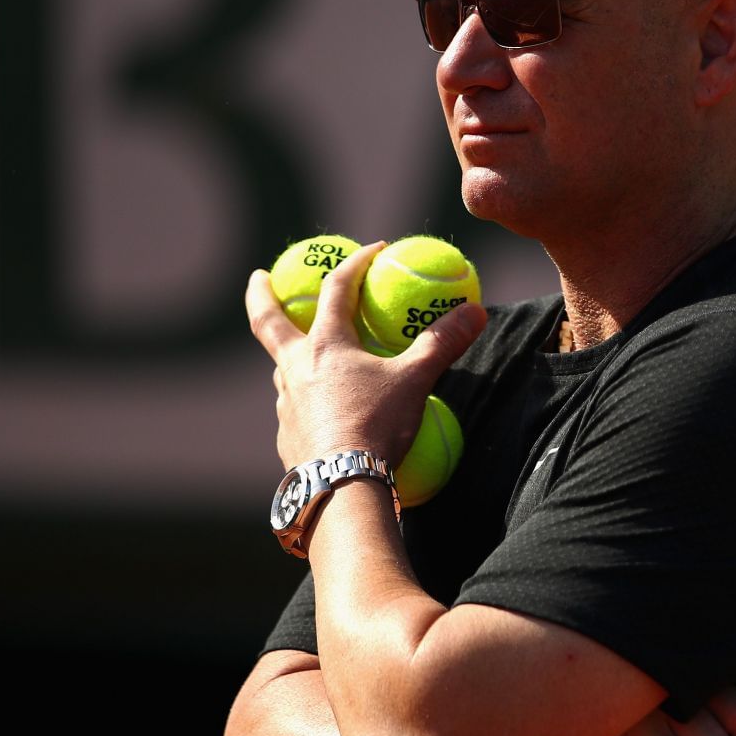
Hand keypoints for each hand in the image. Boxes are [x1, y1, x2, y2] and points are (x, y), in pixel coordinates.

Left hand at [245, 242, 486, 468]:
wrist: (341, 485)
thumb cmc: (377, 425)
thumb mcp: (415, 381)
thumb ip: (442, 343)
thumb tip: (477, 310)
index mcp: (325, 346)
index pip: (337, 289)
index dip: (357, 264)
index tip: (373, 250)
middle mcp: (296, 368)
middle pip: (269, 321)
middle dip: (262, 294)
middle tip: (259, 276)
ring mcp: (286, 404)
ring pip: (281, 368)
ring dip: (288, 353)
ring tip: (301, 353)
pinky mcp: (287, 437)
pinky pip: (294, 409)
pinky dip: (304, 400)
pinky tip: (320, 412)